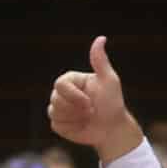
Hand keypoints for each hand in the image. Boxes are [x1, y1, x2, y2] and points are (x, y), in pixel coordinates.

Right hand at [49, 36, 144, 161]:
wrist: (111, 129)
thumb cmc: (112, 103)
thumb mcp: (109, 81)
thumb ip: (100, 61)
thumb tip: (101, 38)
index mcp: (72, 80)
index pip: (60, 84)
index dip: (73, 96)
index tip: (89, 103)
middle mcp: (62, 93)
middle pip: (55, 99)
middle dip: (76, 108)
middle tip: (91, 111)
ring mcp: (58, 108)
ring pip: (54, 112)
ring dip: (74, 117)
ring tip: (87, 117)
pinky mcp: (57, 123)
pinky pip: (56, 124)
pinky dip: (71, 127)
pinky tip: (81, 125)